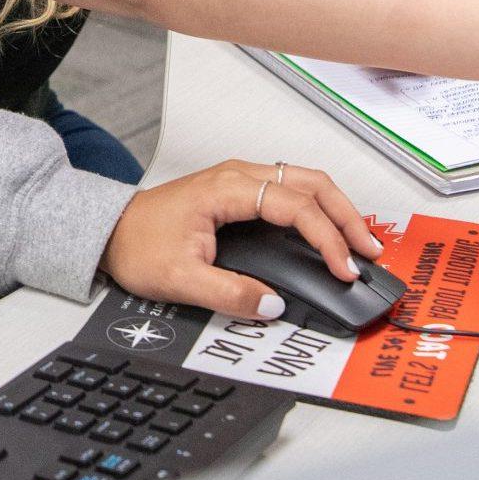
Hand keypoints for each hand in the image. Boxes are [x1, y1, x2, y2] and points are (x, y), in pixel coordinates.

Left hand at [99, 159, 383, 318]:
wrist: (109, 231)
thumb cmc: (137, 244)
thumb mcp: (179, 279)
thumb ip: (228, 294)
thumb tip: (272, 303)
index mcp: (227, 189)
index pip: (295, 207)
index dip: (326, 239)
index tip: (343, 268)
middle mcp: (238, 176)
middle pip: (312, 183)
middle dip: (347, 216)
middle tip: (369, 252)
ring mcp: (240, 180)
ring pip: (305, 182)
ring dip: (337, 210)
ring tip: (359, 243)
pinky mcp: (240, 191)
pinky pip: (291, 191)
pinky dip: (319, 209)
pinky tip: (329, 232)